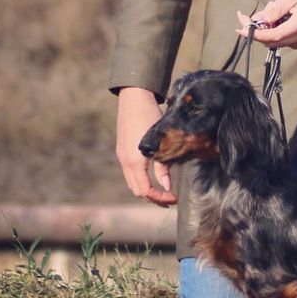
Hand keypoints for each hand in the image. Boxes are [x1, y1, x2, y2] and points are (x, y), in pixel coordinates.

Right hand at [115, 87, 177, 206]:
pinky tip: (153, 177)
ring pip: (132, 183)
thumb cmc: (151, 117)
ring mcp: (121, 156)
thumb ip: (163, 166)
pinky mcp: (121, 151)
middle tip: (171, 199)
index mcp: (135, 160)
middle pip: (137, 191)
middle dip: (154, 198)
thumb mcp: (161, 142)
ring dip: (147, 190)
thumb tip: (168, 187)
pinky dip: (141, 180)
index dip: (160, 198)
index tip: (174, 198)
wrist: (134, 98)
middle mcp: (125, 161)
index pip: (145, 191)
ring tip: (163, 191)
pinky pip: (129, 173)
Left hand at [237, 0, 296, 48]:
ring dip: (265, 28)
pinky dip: (271, 29)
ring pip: (274, 40)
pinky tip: (276, 16)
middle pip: (272, 40)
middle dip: (256, 30)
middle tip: (246, 16)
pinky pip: (279, 39)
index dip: (256, 34)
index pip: (275, 35)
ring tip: (272, 7)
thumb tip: (258, 20)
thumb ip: (274, 10)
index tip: (242, 29)